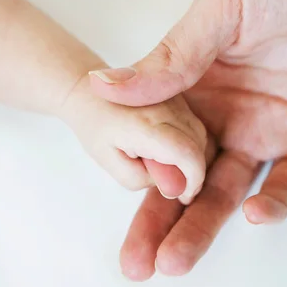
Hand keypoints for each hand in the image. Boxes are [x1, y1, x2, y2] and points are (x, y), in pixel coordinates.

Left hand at [61, 77, 206, 203]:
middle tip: (171, 182)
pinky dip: (186, 138)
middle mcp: (165, 107)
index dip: (193, 179)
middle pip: (198, 144)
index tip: (185, 195)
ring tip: (162, 160)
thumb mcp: (110, 163)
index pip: (188, 154)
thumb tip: (170, 182)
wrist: (87, 91)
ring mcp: (173, 97)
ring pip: (198, 133)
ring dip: (189, 153)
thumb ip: (139, 178)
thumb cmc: (95, 128)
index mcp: (145, 125)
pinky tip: (164, 144)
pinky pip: (192, 122)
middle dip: (191, 169)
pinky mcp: (177, 93)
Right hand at [91, 0, 286, 279]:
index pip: (157, 140)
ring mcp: (270, 127)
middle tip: (139, 262)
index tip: (129, 204)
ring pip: (229, 190)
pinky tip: (252, 215)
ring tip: (176, 260)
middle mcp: (228, 111)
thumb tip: (104, 86)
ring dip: (204, 226)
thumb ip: (171, 55)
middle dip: (162, 221)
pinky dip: (274, 203)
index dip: (141, 176)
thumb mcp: (225, 6)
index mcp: (197, 81)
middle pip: (187, 177)